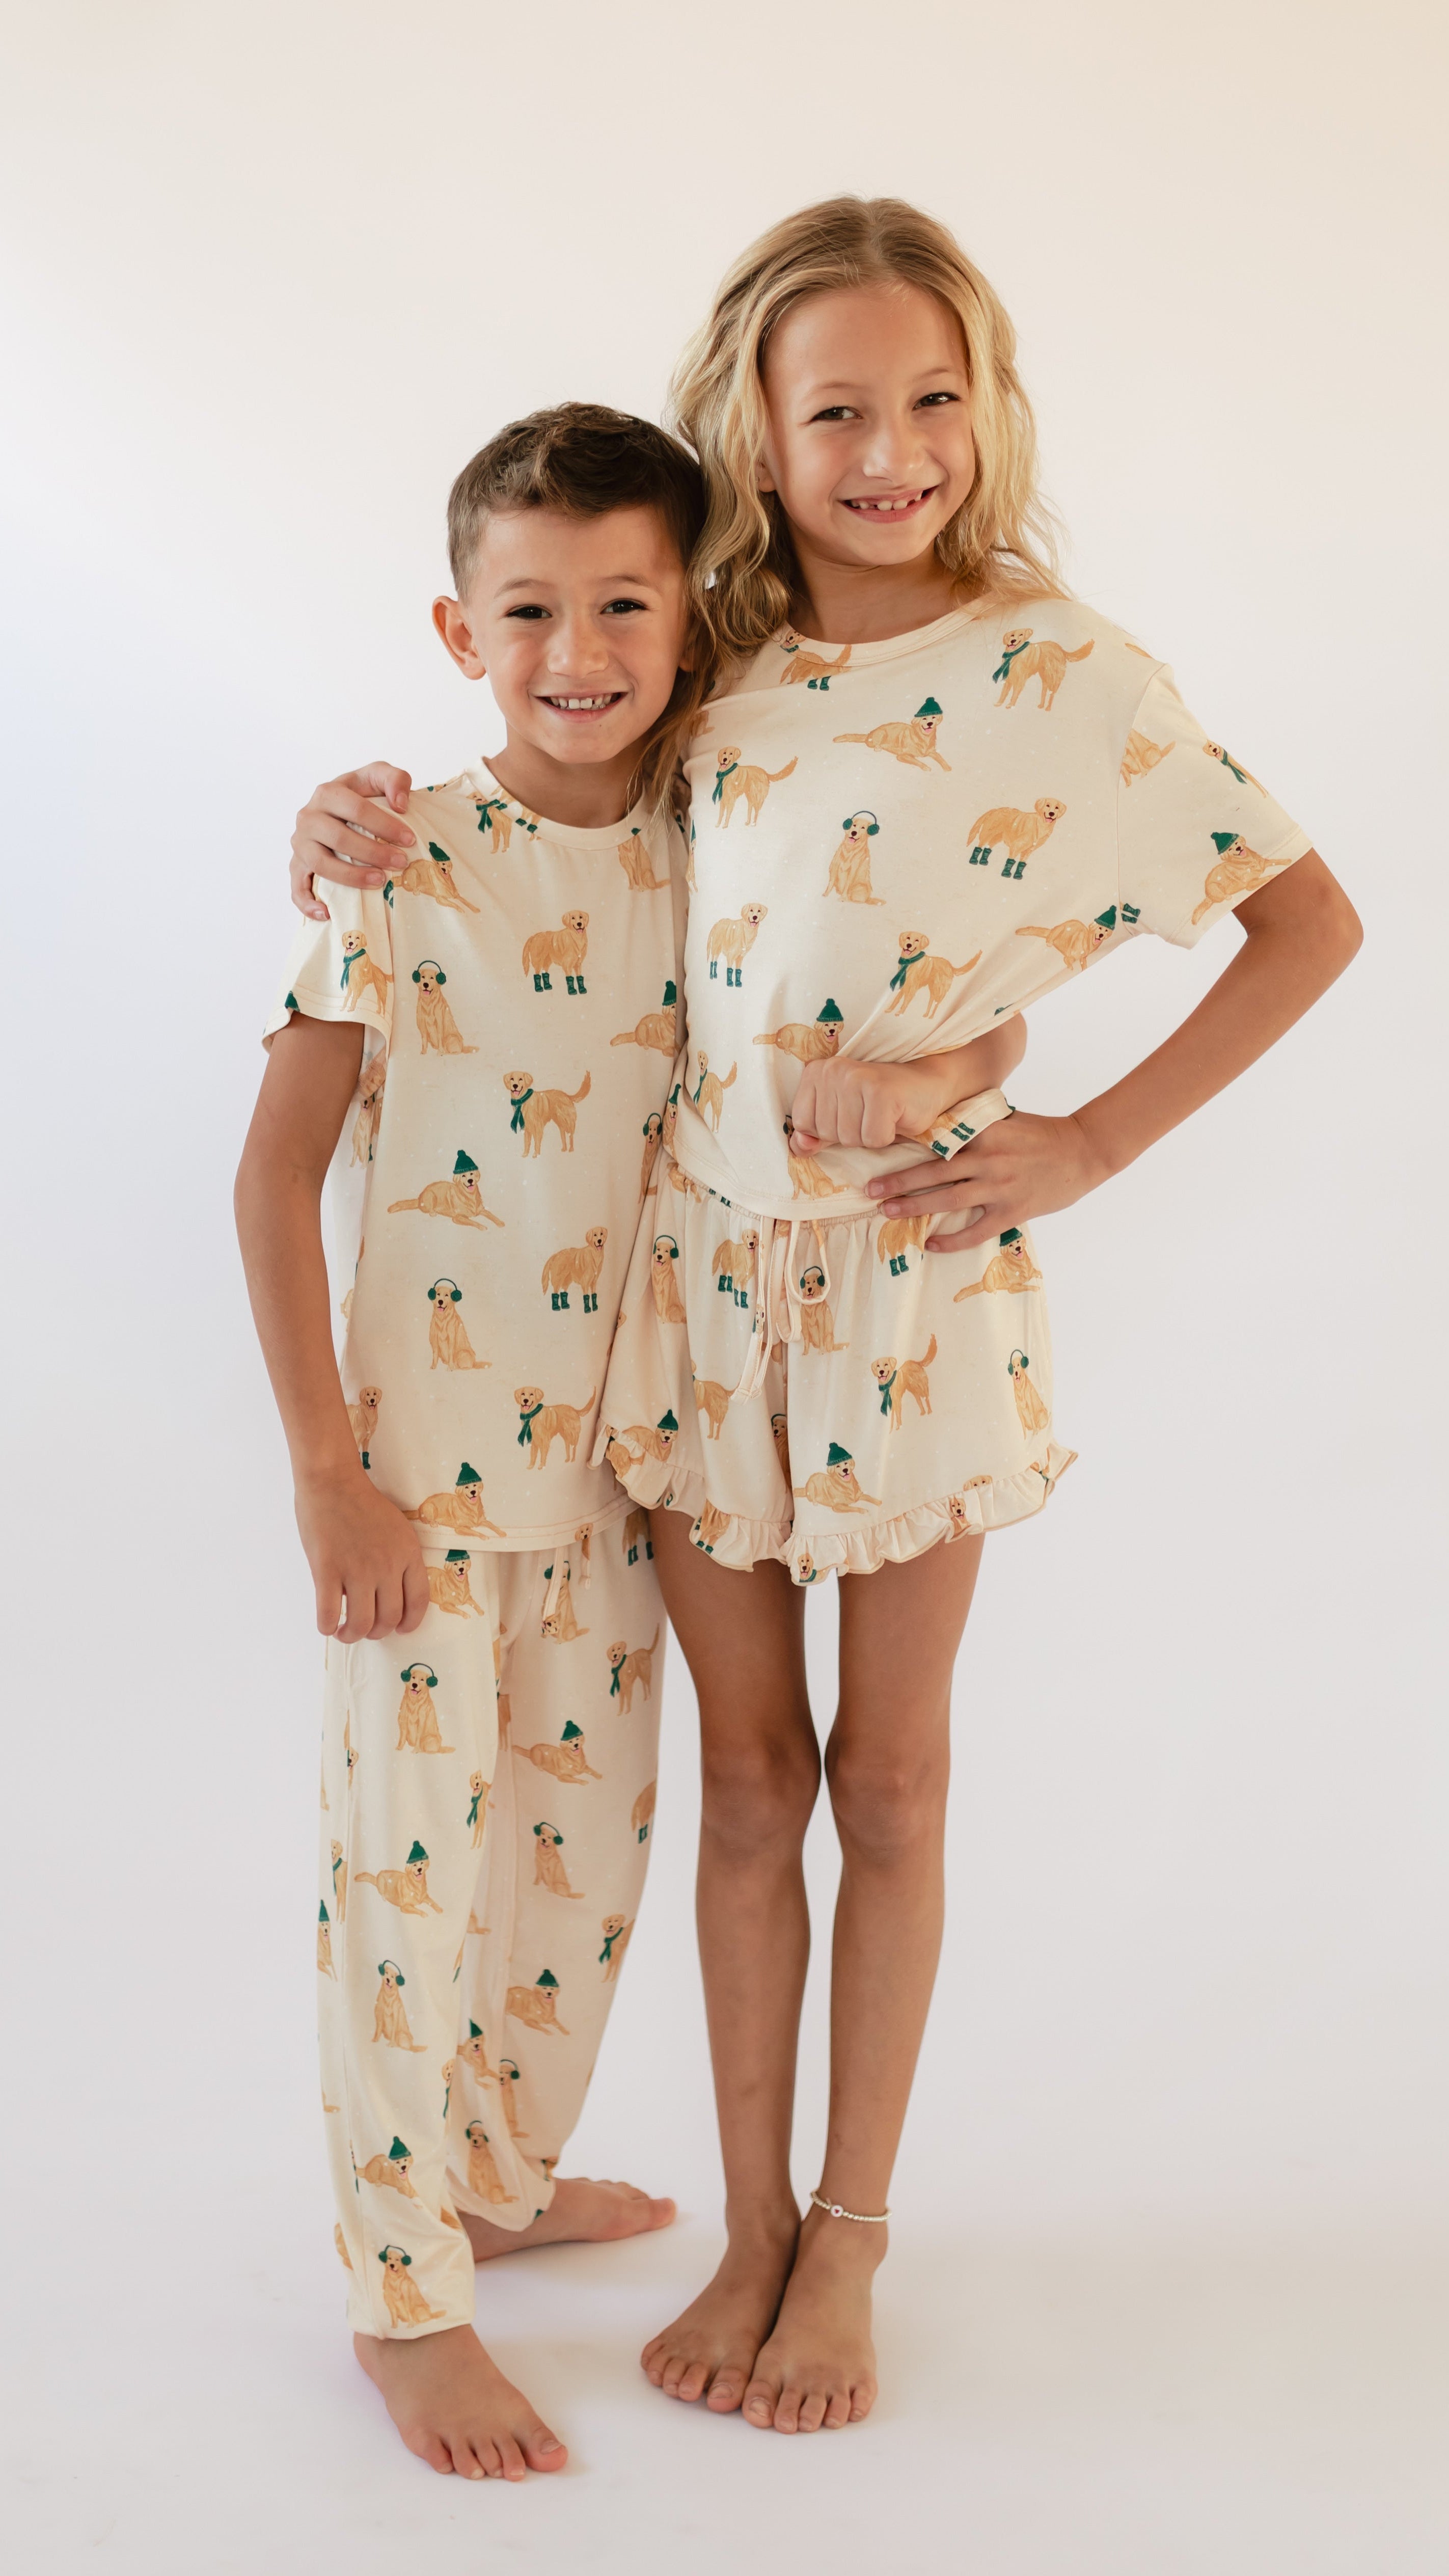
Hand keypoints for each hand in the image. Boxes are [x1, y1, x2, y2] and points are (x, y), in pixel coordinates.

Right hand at [291, 765, 414, 919]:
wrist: (340, 809)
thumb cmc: (363, 795)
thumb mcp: (379, 776)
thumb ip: (394, 778)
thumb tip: (401, 805)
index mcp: (327, 793)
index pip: (355, 809)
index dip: (384, 825)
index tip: (410, 839)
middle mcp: (308, 817)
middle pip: (339, 838)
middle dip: (373, 853)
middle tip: (401, 863)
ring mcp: (300, 844)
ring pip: (320, 864)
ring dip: (351, 877)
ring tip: (380, 881)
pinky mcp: (297, 866)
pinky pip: (297, 888)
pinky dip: (308, 903)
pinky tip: (327, 914)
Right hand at [294, 1467, 429, 1639]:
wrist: (332, 1481)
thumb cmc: (362, 1502)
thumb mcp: (397, 1529)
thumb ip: (398, 1559)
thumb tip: (388, 1593)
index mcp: (408, 1554)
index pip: (419, 1601)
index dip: (410, 1622)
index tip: (401, 1629)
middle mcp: (387, 1566)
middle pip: (390, 1618)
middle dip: (378, 1632)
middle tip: (365, 1628)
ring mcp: (357, 1570)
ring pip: (362, 1623)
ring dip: (352, 1636)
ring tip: (344, 1632)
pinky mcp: (328, 1570)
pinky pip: (329, 1613)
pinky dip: (327, 1627)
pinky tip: (327, 1625)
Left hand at [790, 1058, 953, 1153]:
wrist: (925, 1086)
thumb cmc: (877, 1106)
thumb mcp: (838, 1119)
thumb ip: (813, 1135)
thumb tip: (800, 1146)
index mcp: (815, 1072)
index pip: (802, 1123)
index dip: (826, 1131)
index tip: (849, 1114)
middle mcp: (832, 1069)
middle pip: (826, 1133)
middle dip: (850, 1135)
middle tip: (869, 1115)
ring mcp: (856, 1078)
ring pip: (849, 1139)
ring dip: (869, 1137)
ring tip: (881, 1116)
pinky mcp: (881, 1092)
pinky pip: (873, 1139)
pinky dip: (886, 1137)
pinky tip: (894, 1118)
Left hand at [866, 1109, 1110, 1249]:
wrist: (1083, 1151)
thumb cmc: (1041, 1132)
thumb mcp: (1005, 1119)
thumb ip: (974, 1123)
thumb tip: (936, 1124)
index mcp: (983, 1132)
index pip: (936, 1140)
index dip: (905, 1147)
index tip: (876, 1151)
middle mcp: (987, 1159)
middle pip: (933, 1172)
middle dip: (898, 1181)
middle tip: (870, 1190)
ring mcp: (999, 1187)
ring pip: (948, 1200)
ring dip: (915, 1207)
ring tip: (888, 1212)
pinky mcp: (1012, 1211)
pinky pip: (975, 1230)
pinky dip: (952, 1240)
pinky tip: (931, 1245)